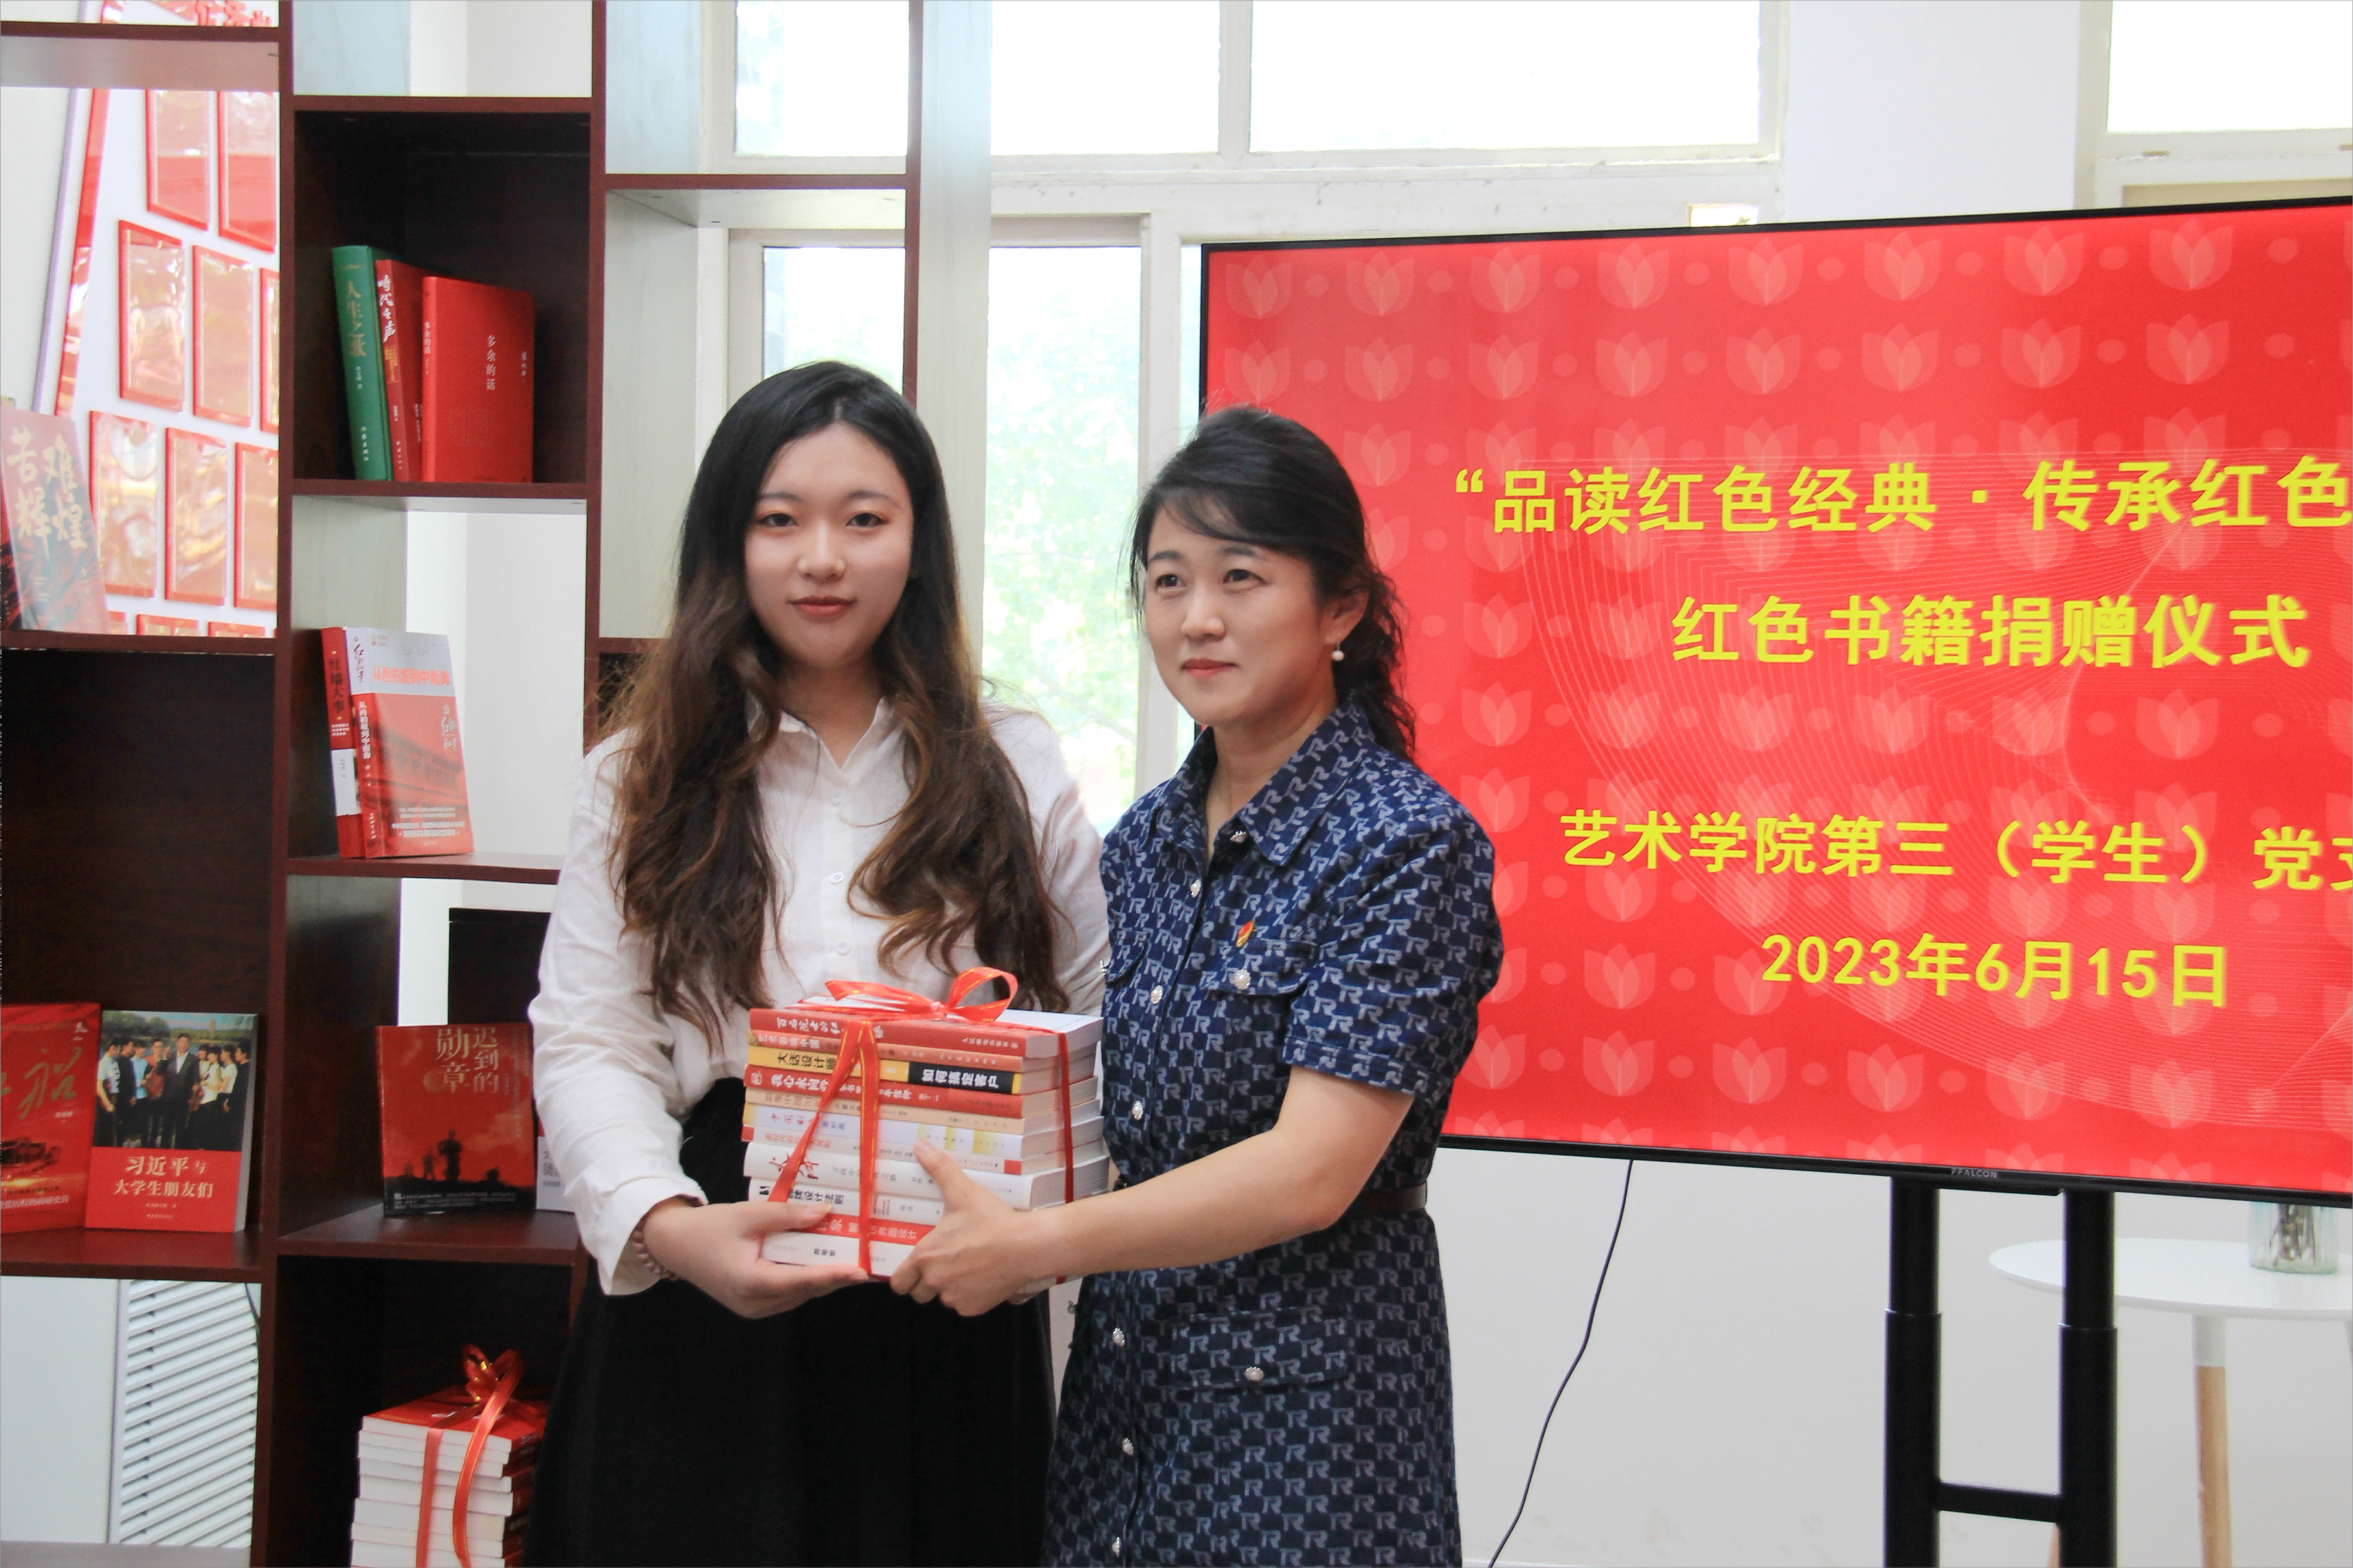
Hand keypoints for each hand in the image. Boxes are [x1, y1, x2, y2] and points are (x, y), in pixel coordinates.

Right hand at [638, 1196, 867, 1318]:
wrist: (675, 1245)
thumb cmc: (709, 1228)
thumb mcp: (748, 1214)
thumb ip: (787, 1215)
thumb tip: (826, 1212)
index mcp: (750, 1282)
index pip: (802, 1280)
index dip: (834, 1276)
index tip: (862, 1272)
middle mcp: (754, 1303)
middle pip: (805, 1290)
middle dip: (835, 1275)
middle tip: (866, 1259)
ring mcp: (754, 1309)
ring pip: (799, 1294)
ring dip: (822, 1277)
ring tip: (849, 1256)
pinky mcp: (753, 1306)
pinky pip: (788, 1293)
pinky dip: (805, 1278)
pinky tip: (820, 1260)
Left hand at [890, 1144, 1046, 1315]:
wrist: (1026, 1246)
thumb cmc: (992, 1220)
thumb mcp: (963, 1191)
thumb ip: (939, 1168)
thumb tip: (919, 1146)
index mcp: (926, 1256)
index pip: (899, 1282)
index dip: (904, 1276)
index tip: (914, 1268)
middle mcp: (936, 1281)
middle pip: (919, 1294)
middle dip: (927, 1283)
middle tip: (943, 1265)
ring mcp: (955, 1297)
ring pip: (944, 1299)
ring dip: (950, 1288)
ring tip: (967, 1268)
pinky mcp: (974, 1308)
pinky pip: (965, 1306)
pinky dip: (971, 1296)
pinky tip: (983, 1277)